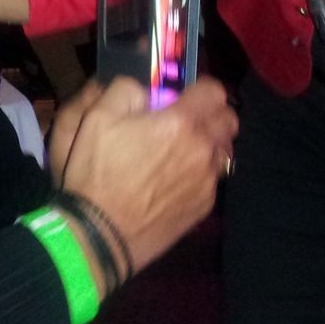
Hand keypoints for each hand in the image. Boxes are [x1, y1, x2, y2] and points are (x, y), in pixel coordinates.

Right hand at [51, 77, 236, 276]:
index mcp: (181, 123)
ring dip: (208, 145)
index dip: (199, 88)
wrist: (100, 236)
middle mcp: (204, 150)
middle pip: (229, 120)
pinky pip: (214, 180)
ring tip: (180, 152)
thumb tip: (144, 87)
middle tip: (184, 121)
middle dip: (211, 114)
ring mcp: (208, 182)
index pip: (215, 91)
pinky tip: (175, 181)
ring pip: (224, 151)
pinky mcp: (204, 208)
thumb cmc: (96, 175)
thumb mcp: (96, 119)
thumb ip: (125, 90)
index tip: (182, 95)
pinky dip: (201, 174)